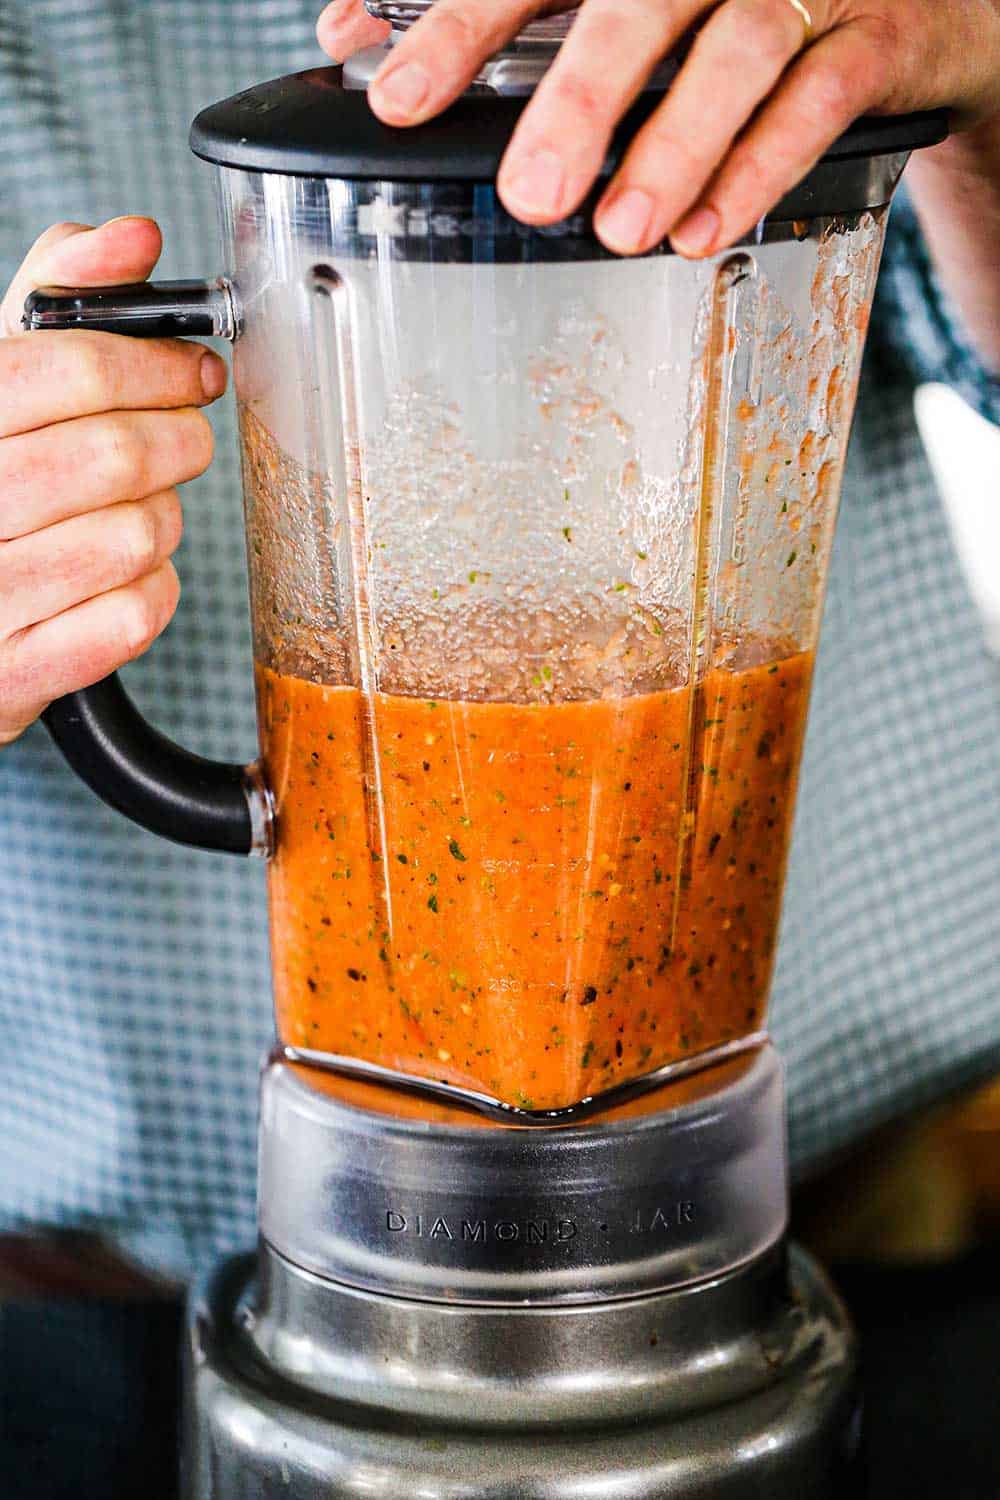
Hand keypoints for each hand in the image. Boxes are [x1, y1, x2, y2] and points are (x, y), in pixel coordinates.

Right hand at [0, 218, 225, 745]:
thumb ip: (53, 296)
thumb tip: (130, 237)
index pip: (63, 369)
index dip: (152, 364)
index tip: (193, 368)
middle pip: (112, 455)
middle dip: (175, 440)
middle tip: (185, 436)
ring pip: (134, 537)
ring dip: (163, 518)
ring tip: (141, 509)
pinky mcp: (13, 674)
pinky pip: (133, 616)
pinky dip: (152, 590)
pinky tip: (123, 575)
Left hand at [317, 0, 999, 256]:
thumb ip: (491, 10)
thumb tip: (350, 31)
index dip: (459, 23)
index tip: (395, 96)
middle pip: (638, 0)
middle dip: (576, 97)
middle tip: (526, 193)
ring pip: (737, 53)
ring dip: (674, 148)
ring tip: (619, 233)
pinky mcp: (874, 37)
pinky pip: (816, 102)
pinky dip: (758, 171)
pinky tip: (702, 234)